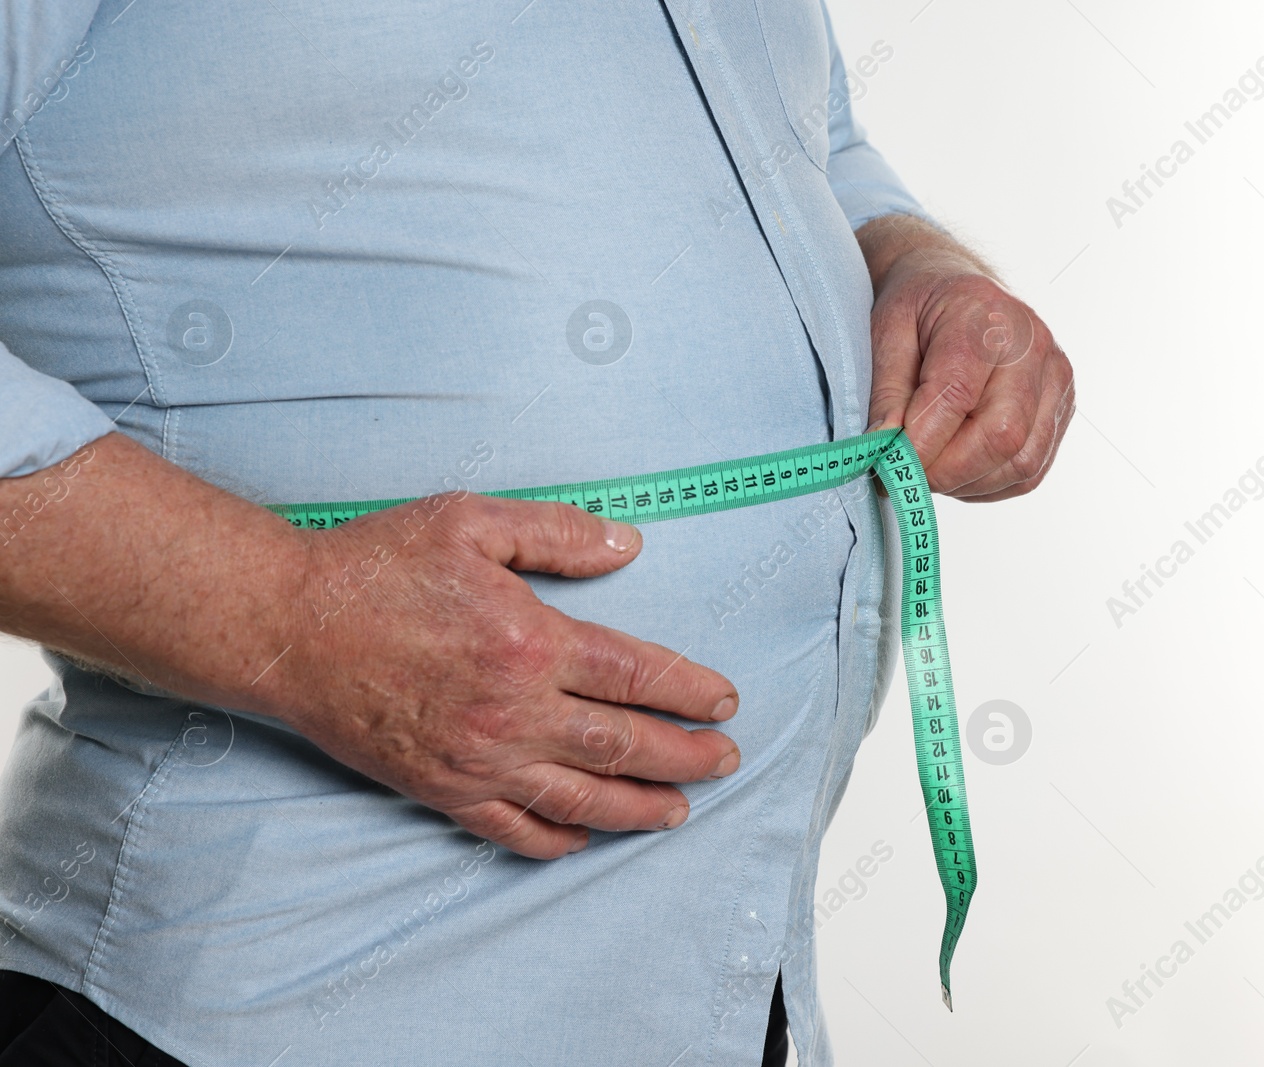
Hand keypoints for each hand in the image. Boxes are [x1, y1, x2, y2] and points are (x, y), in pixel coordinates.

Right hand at [0, 434, 738, 861]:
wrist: (286, 627)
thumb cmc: (375, 567)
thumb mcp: (471, 522)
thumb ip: (557, 534)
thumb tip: (628, 545)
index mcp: (531, 641)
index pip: (637, 676)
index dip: (690, 692)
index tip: (725, 701)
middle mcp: (513, 710)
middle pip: (624, 746)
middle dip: (685, 757)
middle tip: (726, 760)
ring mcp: (478, 758)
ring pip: (580, 798)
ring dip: (639, 807)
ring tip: (679, 810)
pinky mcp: (441, 788)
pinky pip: (513, 828)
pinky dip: (557, 837)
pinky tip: (586, 836)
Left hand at [858, 215, 1074, 500]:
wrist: (962, 292)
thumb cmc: (921, 309)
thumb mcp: (886, 333)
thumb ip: (886, 392)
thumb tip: (885, 448)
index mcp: (986, 317)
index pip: (957, 396)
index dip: (921, 444)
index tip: (887, 467)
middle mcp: (1034, 346)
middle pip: (1002, 436)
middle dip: (947, 471)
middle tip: (906, 477)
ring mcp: (1056, 379)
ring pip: (1021, 463)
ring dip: (967, 483)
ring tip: (931, 468)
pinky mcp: (1063, 409)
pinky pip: (1031, 470)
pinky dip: (988, 483)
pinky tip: (959, 467)